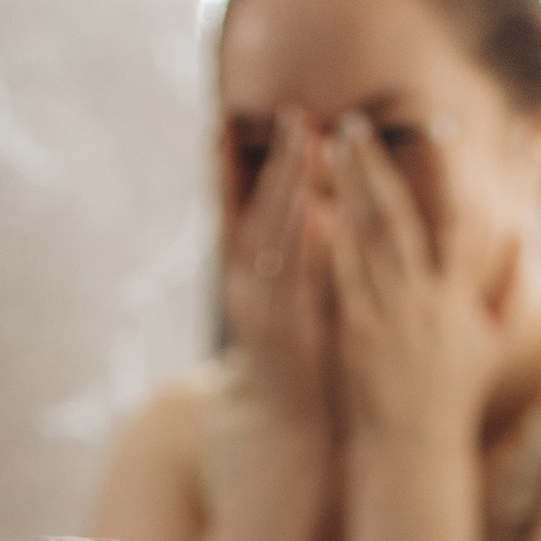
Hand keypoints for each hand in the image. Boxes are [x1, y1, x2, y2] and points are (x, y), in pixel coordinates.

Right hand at [221, 104, 336, 436]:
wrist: (290, 427)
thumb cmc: (297, 360)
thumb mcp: (287, 302)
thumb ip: (292, 259)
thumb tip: (311, 210)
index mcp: (240, 278)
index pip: (228, 212)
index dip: (224, 168)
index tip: (223, 123)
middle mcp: (243, 286)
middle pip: (253, 211)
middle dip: (274, 161)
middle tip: (293, 113)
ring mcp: (263, 306)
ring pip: (272, 234)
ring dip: (289, 184)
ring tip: (307, 141)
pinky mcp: (288, 328)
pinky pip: (296, 276)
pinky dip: (304, 240)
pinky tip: (317, 208)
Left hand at [325, 112, 517, 450]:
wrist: (414, 448)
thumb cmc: (451, 397)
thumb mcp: (493, 345)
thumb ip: (512, 289)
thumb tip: (527, 237)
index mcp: (460, 298)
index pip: (465, 219)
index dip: (454, 171)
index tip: (440, 124)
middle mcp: (429, 300)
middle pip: (404, 219)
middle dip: (380, 167)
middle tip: (355, 122)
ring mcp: (393, 317)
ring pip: (369, 241)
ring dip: (349, 191)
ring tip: (328, 150)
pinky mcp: (359, 335)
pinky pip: (343, 280)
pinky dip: (331, 243)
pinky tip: (313, 207)